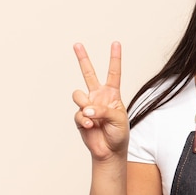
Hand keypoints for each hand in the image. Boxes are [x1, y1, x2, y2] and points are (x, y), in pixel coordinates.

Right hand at [73, 42, 128, 161]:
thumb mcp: (118, 119)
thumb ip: (103, 110)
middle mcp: (98, 96)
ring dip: (84, 104)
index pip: (114, 73)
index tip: (115, 43)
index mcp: (112, 94)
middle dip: (82, 58)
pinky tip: (90, 126)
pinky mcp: (80, 117)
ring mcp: (88, 105)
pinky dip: (84, 120)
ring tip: (93, 116)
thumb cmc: (119, 134)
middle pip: (89, 74)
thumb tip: (87, 108)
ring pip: (78, 95)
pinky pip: (78, 113)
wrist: (109, 151)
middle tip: (77, 44)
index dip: (115, 58)